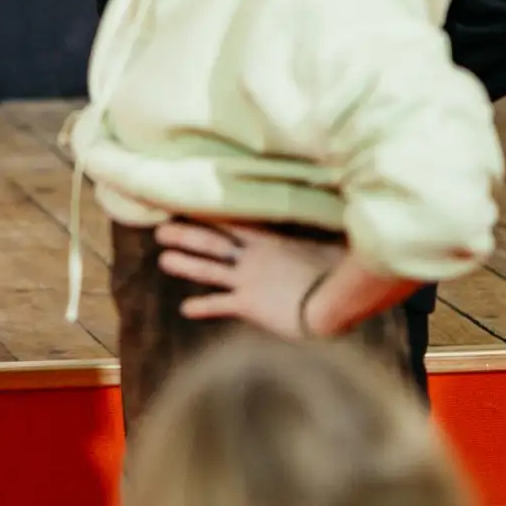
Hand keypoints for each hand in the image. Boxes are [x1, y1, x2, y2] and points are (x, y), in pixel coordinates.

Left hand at [154, 220, 345, 338]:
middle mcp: (254, 257)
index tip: (190, 202)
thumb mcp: (335, 240)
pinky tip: (185, 309)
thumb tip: (344, 197)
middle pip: (212, 242)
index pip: (236, 221)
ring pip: (208, 270)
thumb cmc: (344, 269)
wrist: (334, 302)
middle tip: (160, 229)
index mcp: (273, 240)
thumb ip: (328, 224)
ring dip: (185, 264)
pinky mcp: (249, 304)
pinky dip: (203, 306)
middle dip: (186, 235)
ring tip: (163, 260)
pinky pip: (221, 304)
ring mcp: (248, 280)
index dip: (213, 212)